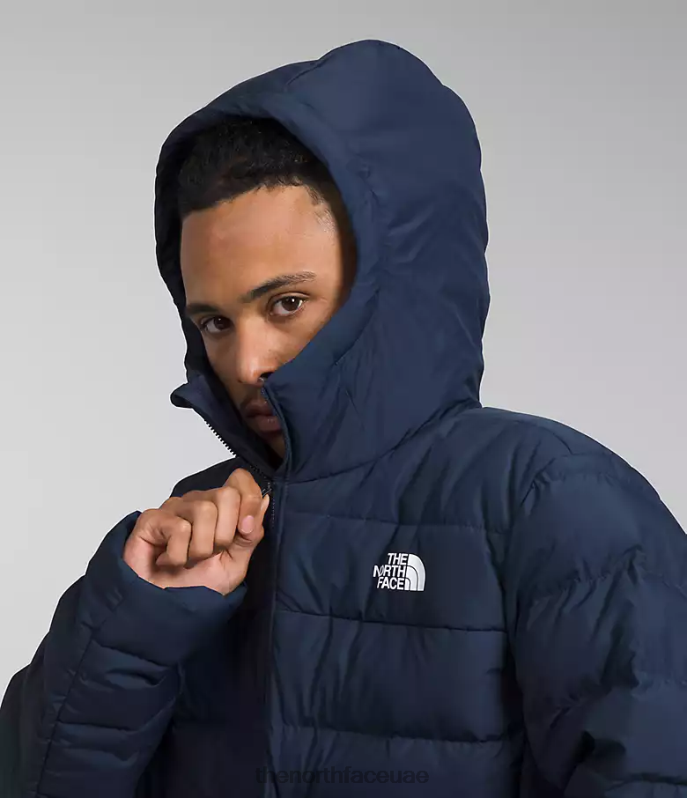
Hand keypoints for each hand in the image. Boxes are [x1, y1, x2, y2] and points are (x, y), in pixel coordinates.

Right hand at [123, 468, 268, 595]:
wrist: (166, 609)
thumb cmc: (198, 586)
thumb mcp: (236, 564)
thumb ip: (251, 533)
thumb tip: (264, 500)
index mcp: (222, 508)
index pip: (240, 480)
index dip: (249, 500)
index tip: (245, 530)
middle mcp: (198, 502)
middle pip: (227, 495)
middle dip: (224, 535)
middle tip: (210, 554)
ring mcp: (174, 508)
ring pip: (204, 511)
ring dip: (200, 548)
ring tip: (189, 560)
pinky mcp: (152, 519)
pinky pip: (178, 527)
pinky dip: (178, 554)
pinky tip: (169, 560)